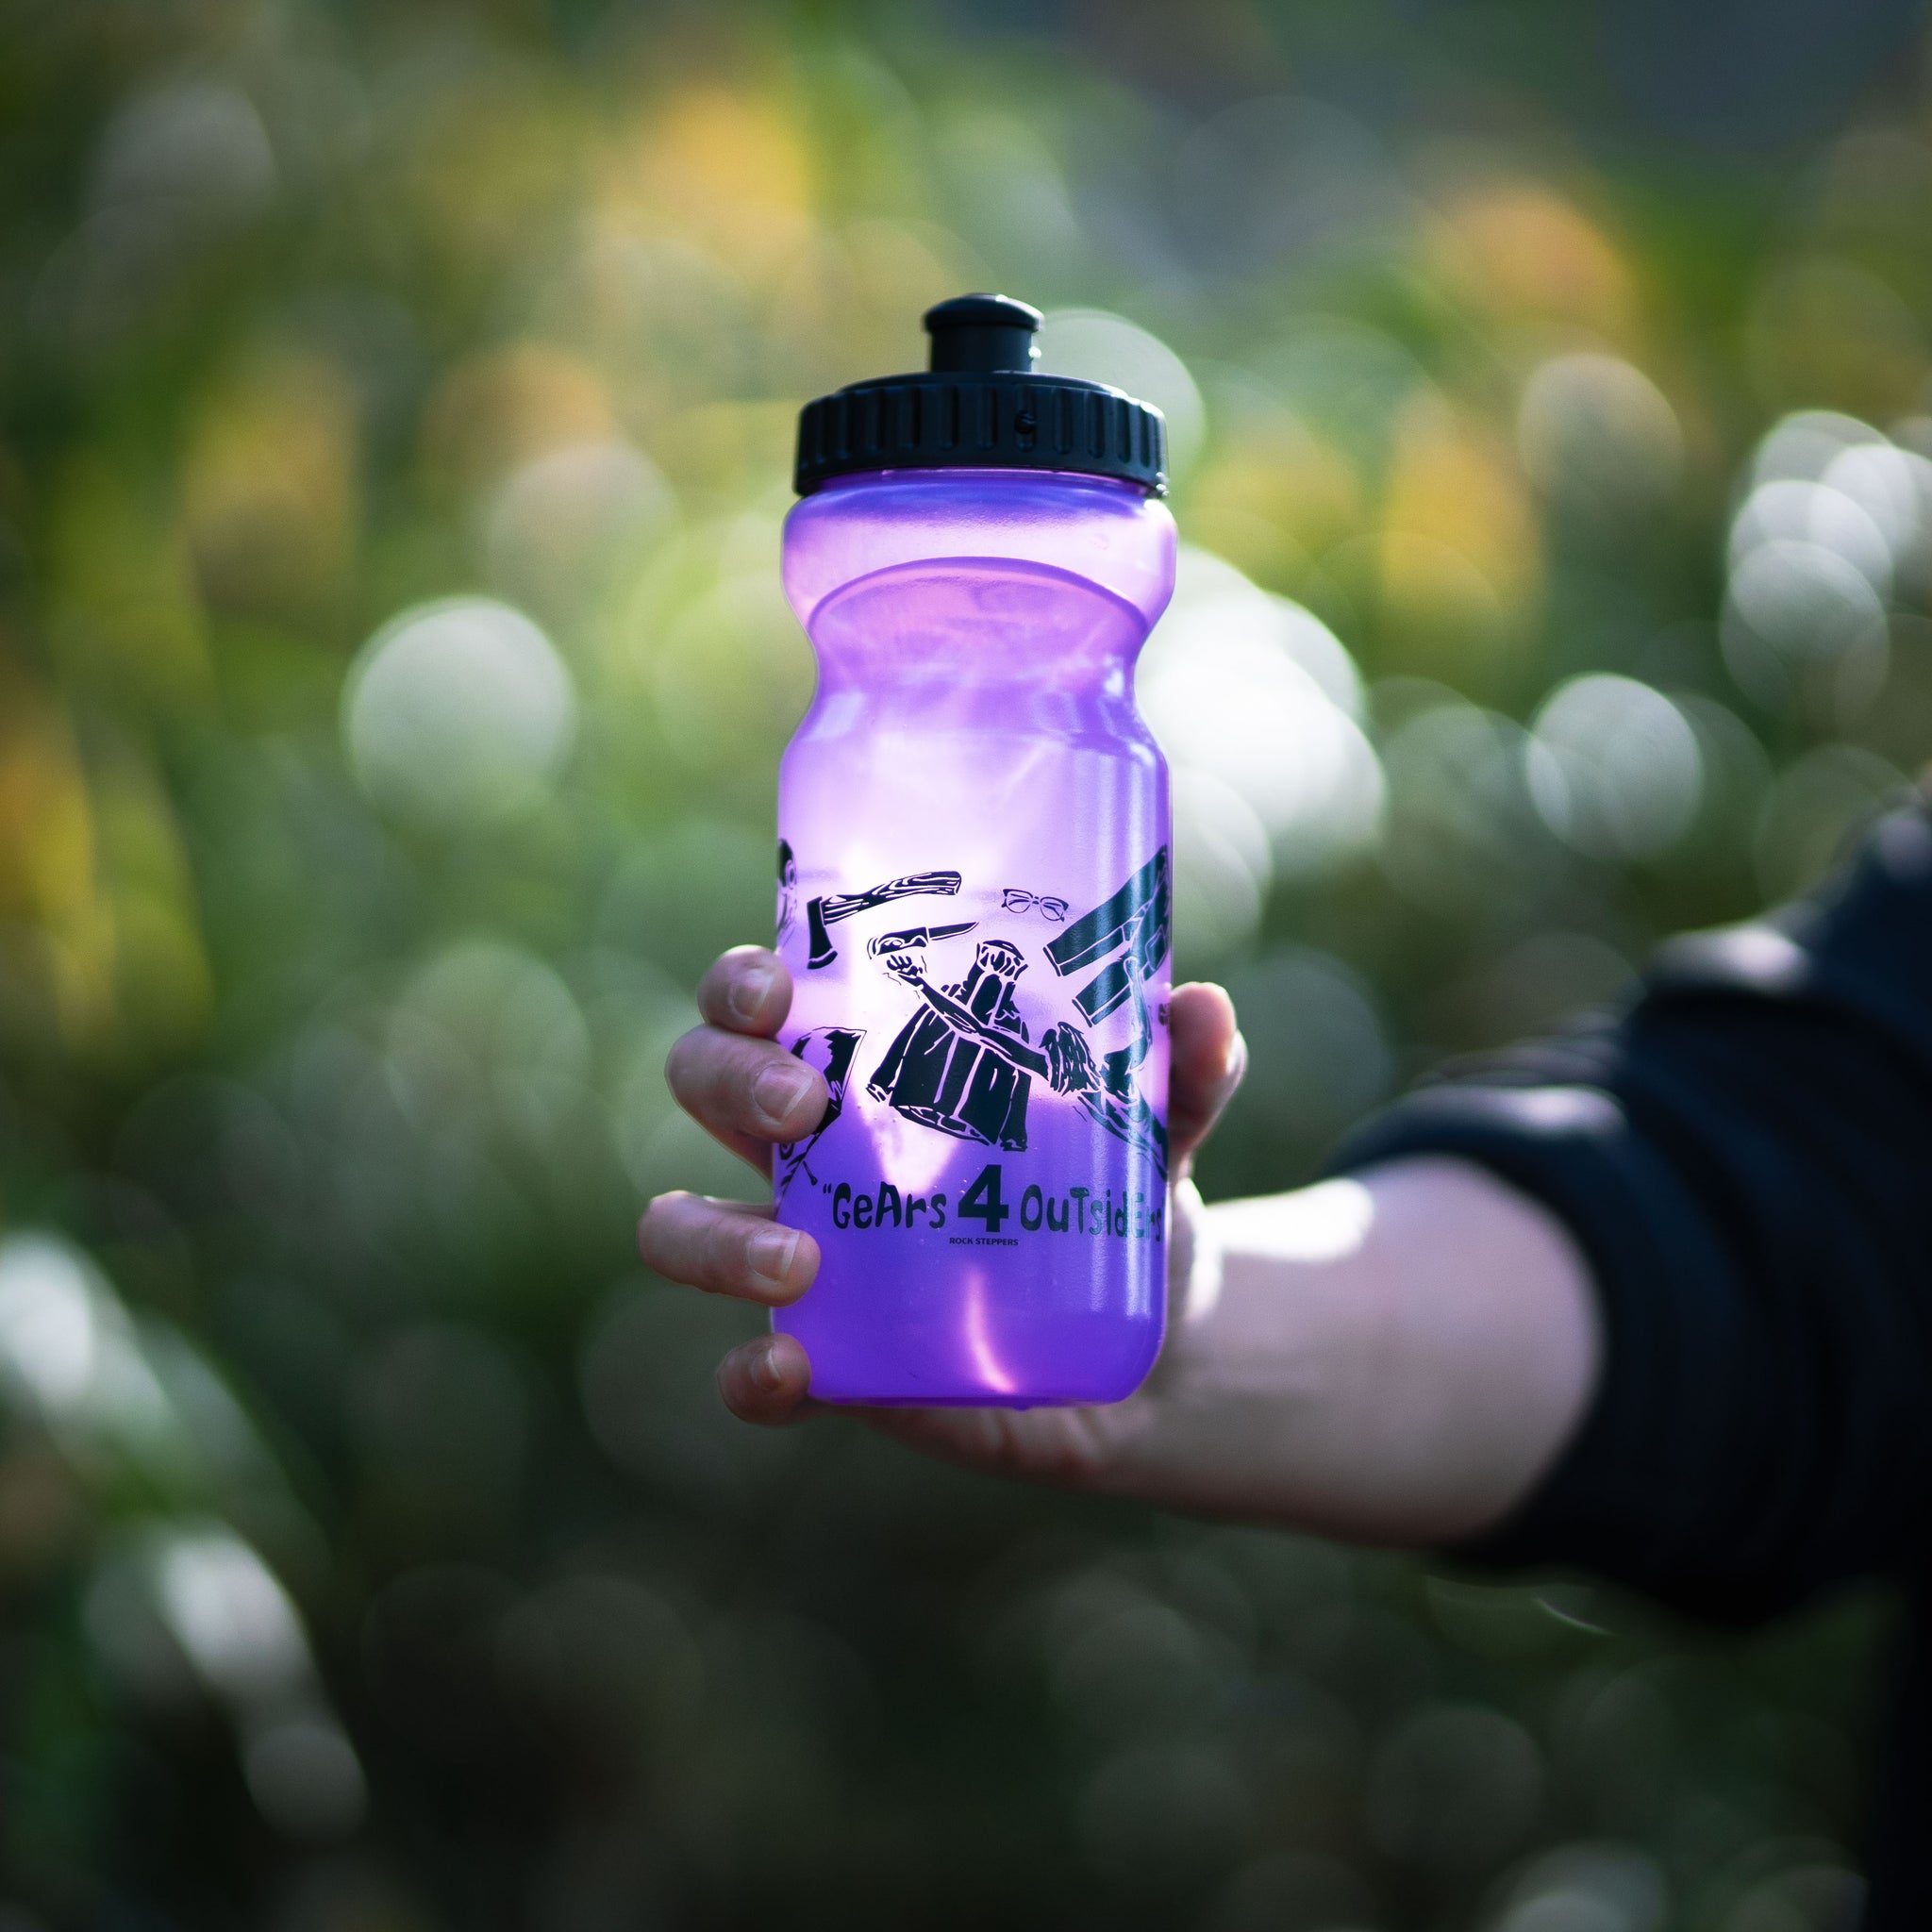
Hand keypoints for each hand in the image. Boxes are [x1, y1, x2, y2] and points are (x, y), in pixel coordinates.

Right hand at [637, 945, 1246, 1486]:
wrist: (1161, 1348)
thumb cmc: (1126, 1196)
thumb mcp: (1162, 1126)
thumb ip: (1183, 1070)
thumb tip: (1200, 1009)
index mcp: (868, 1060)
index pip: (763, 997)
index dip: (740, 982)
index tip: (778, 985)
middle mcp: (813, 1148)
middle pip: (703, 1083)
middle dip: (728, 1079)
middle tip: (806, 1102)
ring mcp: (808, 1254)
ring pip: (683, 1228)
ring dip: (714, 1238)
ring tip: (803, 1259)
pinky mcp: (833, 1361)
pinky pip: (749, 1373)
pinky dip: (753, 1373)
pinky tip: (794, 1367)